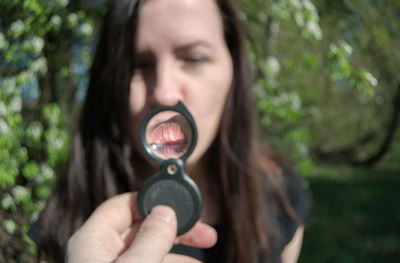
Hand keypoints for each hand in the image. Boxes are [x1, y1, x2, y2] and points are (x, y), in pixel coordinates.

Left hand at [67, 192, 216, 262]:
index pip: (123, 205)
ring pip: (150, 249)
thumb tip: (167, 211)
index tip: (179, 204)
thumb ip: (151, 238)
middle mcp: (101, 252)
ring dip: (178, 250)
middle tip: (205, 232)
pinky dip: (171, 262)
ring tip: (202, 256)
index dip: (152, 200)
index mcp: (92, 240)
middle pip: (143, 227)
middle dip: (176, 228)